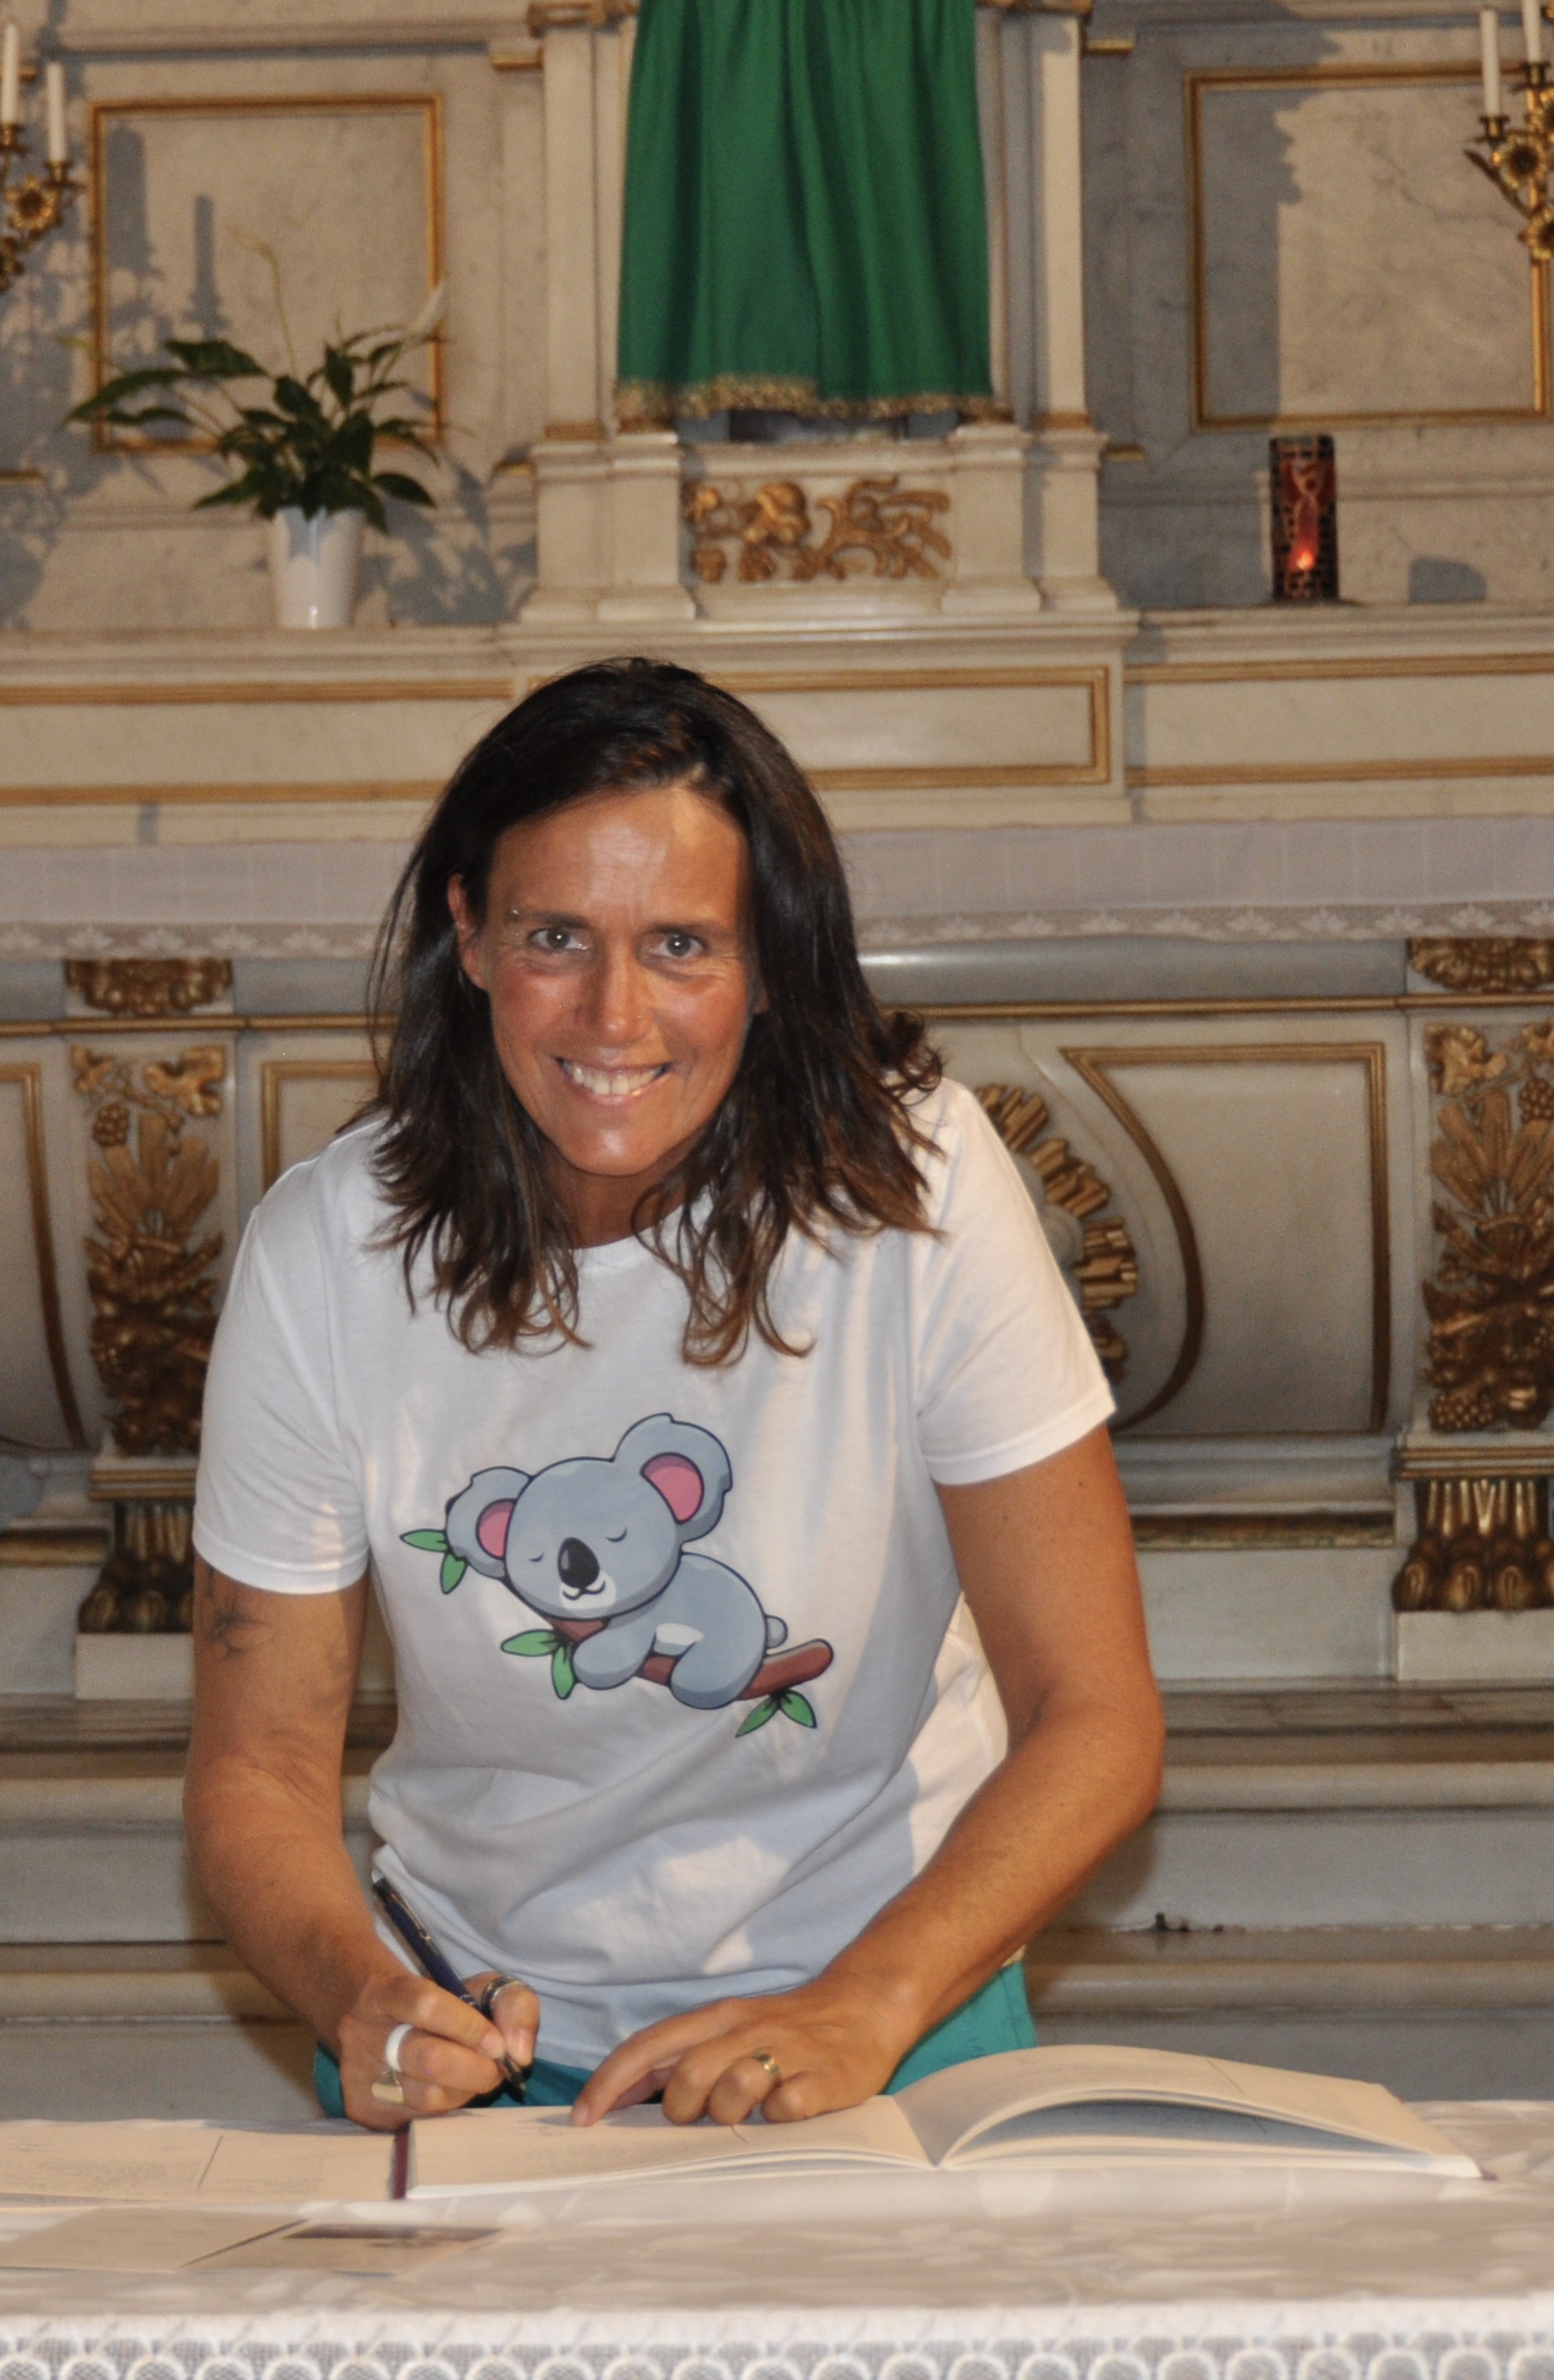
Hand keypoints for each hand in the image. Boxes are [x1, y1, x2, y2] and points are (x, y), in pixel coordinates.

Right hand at [337, 1964, 540, 2128]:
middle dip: (475, 2069)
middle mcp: (364, 2033)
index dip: (468, 2026)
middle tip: (496, 2069)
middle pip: (427, 2058)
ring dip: (464, 2092)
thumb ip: (512, 2005)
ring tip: (473, 2079)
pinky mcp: (363, 2110)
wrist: (380, 2023)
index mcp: (387, 1991)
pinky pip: (418, 2122)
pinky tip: (451, 2094)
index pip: (426, 2004)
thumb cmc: (441, 2005)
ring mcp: (359, 2075)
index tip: (499, 2044)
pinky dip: (446, 2111)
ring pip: (425, 2098)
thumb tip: (518, 2053)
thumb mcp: (480, 1987)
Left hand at [572, 1972, 922, 2128]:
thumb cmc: (784, 2030)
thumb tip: (617, 2095)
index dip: (611, 2083)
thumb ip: (679, 2058)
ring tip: (743, 2119)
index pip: (649, 2046)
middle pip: (689, 2074)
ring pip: (735, 2087)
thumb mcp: (728, 2030)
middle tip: (695, 2124)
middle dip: (680, 2110)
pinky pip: (789, 2105)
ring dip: (727, 2115)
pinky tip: (785, 2116)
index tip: (582, 2120)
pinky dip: (778, 2118)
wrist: (865, 2005)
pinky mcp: (826, 2077)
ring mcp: (787, 2053)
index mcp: (717, 2018)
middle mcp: (746, 2030)